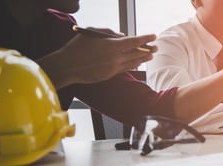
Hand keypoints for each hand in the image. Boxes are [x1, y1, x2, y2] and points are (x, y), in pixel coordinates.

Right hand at [39, 28, 155, 88]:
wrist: (67, 67)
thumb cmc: (77, 47)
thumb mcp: (92, 33)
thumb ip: (109, 32)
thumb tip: (123, 36)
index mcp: (110, 46)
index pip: (134, 42)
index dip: (145, 39)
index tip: (153, 36)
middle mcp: (114, 58)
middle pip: (136, 54)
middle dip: (147, 50)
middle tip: (156, 47)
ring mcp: (113, 68)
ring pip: (132, 63)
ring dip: (142, 58)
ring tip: (150, 55)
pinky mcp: (109, 75)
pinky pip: (125, 69)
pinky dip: (133, 65)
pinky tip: (138, 62)